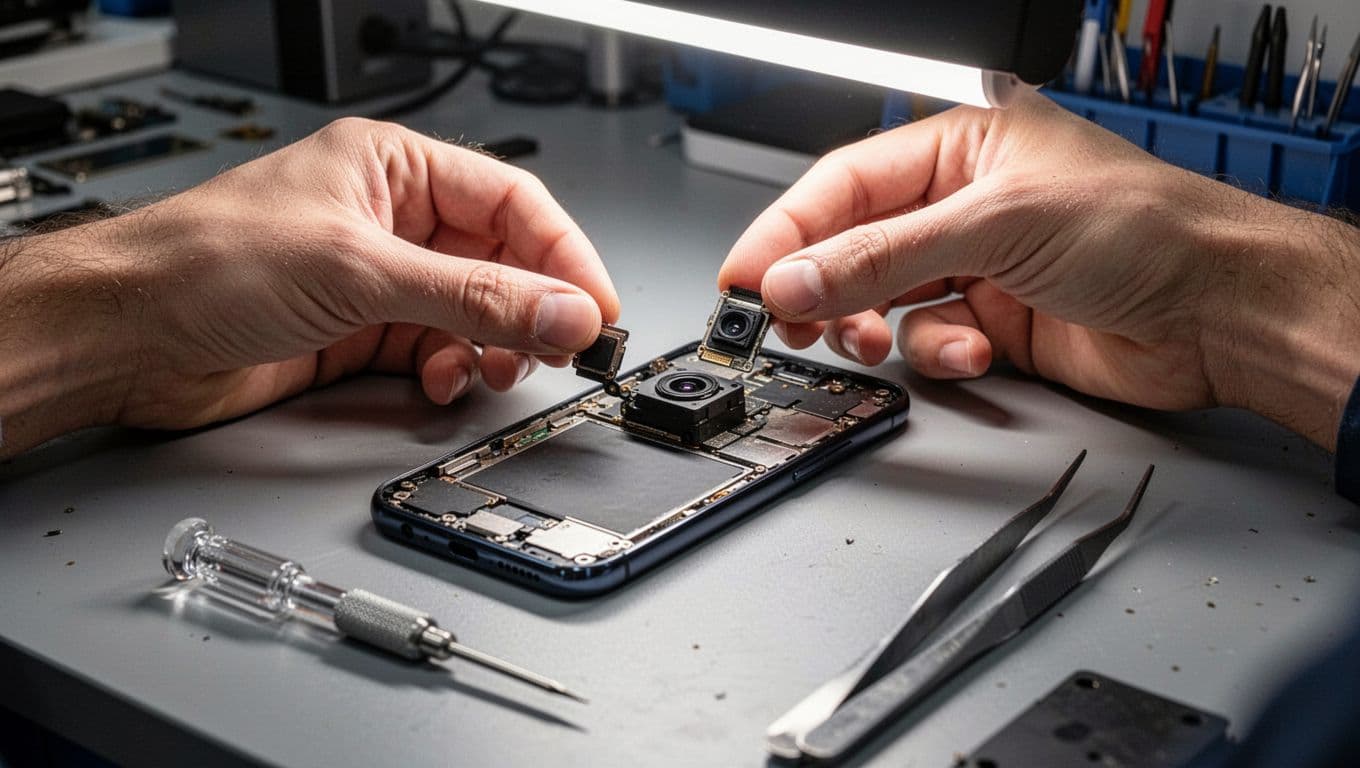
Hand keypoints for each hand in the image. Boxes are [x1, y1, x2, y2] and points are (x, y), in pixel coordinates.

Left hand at [0, 118, 618, 454]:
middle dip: (533, 307)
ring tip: (498, 367)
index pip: (512, 205)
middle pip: (500, 263)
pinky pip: (436, 351)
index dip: (563, 255)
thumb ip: (475, 297)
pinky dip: (451, 370)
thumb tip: (563, 310)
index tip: (597, 307)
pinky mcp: (360, 334)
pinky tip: (442, 380)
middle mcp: (392, 221)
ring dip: (494, 345)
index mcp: (395, 169)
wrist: (126, 335)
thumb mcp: (363, 271)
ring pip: (473, 313)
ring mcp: (377, 281)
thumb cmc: (208, 263)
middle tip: (562, 348)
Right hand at [720, 90, 1359, 447]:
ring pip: (883, 302)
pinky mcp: (993, 324)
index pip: (843, 185)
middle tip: (787, 322)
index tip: (744, 274)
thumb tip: (796, 275)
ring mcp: (975, 268)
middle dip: (822, 288)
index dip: (786, 230)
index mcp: (960, 148)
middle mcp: (961, 206)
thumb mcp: (997, 224)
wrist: (1221, 313)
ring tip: (878, 340)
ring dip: (877, 327)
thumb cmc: (1146, 230)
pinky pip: (929, 342)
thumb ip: (883, 254)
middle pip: (853, 247)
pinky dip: (938, 356)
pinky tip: (971, 352)